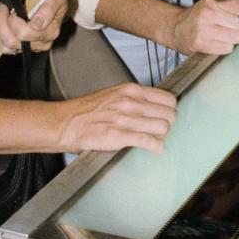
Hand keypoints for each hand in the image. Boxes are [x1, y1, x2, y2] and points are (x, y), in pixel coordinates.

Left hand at [0, 0, 67, 54]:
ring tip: (1, 13)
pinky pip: (6, 48)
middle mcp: (42, 43)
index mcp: (50, 31)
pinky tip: (3, 22)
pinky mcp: (25, 49)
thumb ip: (50, 8)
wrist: (59, 5)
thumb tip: (37, 23)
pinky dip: (1, 35)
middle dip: (3, 23)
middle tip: (2, 7)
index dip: (12, 20)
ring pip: (7, 47)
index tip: (10, 6)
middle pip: (13, 41)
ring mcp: (33, 48)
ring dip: (1, 29)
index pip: (24, 33)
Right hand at [58, 83, 176, 153]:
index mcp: (132, 90)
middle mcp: (132, 102)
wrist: (68, 122)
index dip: (170, 110)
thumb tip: (154, 106)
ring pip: (163, 128)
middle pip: (169, 114)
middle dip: (169, 124)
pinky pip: (149, 142)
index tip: (166, 116)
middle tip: (161, 130)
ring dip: (162, 136)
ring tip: (156, 139)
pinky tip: (154, 149)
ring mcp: (126, 119)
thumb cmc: (89, 110)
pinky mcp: (120, 136)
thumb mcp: (115, 94)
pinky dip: (156, 147)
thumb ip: (135, 98)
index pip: (168, 98)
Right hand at [168, 0, 238, 55]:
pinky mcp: (201, 43)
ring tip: (221, 34)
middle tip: (230, 27)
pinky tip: (215, 41)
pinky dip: (224, 47)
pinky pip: (226, 48)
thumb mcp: (219, 5)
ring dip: (232, 39)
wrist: (176, 27)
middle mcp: (209, 13)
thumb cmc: (200, 15)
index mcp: (215, 1)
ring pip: (235, 38)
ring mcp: (204, 28)